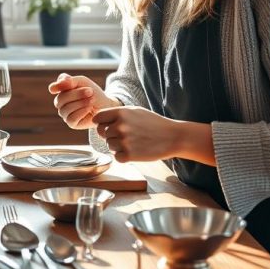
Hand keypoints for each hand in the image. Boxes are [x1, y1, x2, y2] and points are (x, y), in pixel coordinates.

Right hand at [48, 73, 118, 129]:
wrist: (105, 105)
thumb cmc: (93, 92)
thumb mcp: (83, 82)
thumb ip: (69, 81)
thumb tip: (52, 88)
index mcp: (61, 91)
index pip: (54, 88)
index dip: (59, 85)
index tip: (70, 83)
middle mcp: (61, 103)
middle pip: (61, 98)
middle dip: (76, 94)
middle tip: (90, 91)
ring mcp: (65, 114)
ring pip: (65, 109)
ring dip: (80, 103)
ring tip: (92, 99)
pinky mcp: (71, 123)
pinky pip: (71, 118)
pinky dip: (81, 112)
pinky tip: (89, 108)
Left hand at [92, 107, 211, 162]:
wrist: (172, 136)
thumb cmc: (153, 123)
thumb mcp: (135, 111)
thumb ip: (116, 114)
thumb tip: (97, 121)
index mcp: (120, 113)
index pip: (97, 119)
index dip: (101, 124)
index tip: (108, 126)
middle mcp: (120, 126)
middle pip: (102, 134)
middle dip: (111, 136)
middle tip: (125, 136)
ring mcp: (124, 141)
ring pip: (109, 146)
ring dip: (118, 146)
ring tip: (134, 142)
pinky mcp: (129, 155)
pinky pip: (116, 157)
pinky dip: (123, 156)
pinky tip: (134, 151)